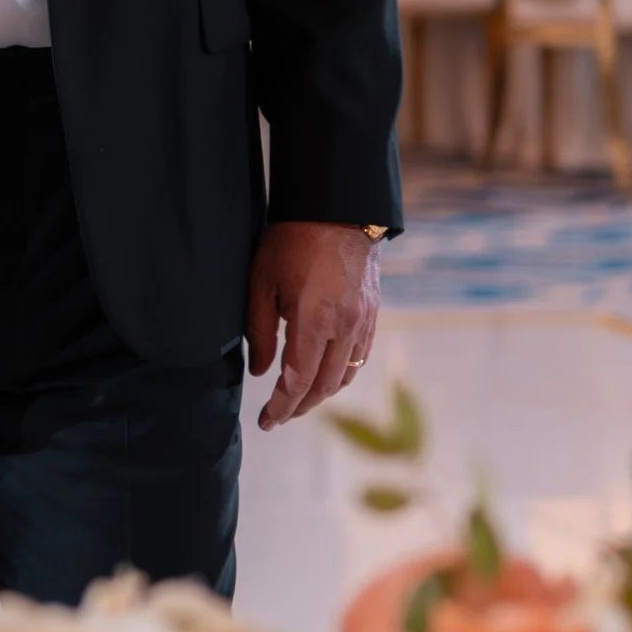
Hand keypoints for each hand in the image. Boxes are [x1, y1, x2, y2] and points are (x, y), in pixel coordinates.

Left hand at [246, 223, 380, 429]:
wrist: (338, 210)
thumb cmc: (293, 241)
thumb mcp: (262, 283)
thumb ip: (260, 332)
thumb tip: (261, 370)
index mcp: (315, 322)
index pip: (298, 382)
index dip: (281, 407)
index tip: (266, 421)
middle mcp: (344, 329)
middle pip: (324, 387)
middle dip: (300, 407)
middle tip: (278, 416)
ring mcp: (362, 323)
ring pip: (345, 376)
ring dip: (321, 395)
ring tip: (299, 401)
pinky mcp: (372, 314)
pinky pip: (358, 357)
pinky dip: (340, 374)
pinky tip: (324, 375)